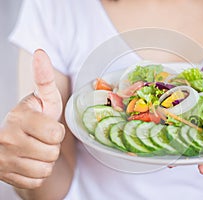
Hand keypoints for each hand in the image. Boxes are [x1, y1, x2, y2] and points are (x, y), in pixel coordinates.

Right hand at [0, 49, 63, 188]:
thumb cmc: (36, 118)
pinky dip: (38, 173)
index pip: (54, 134)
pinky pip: (37, 180)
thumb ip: (44, 79)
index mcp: (18, 118)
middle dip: (52, 146)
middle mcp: (6, 140)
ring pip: (45, 169)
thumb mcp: (44, 99)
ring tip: (37, 149)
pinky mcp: (7, 177)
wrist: (19, 140)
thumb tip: (40, 52)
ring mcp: (4, 161)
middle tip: (42, 138)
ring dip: (46, 161)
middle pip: (51, 153)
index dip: (56, 132)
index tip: (47, 126)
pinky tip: (30, 161)